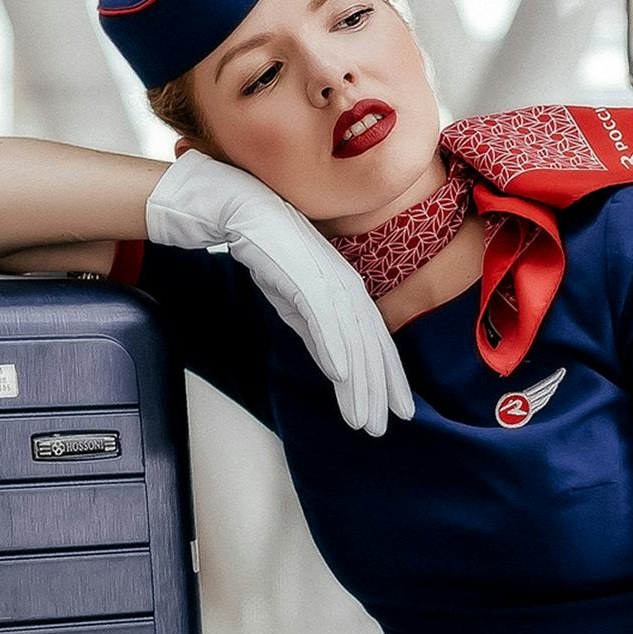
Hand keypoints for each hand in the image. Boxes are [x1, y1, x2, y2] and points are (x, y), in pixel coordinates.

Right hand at [146, 149, 415, 436]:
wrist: (236, 206)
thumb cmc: (266, 249)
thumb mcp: (294, 301)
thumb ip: (316, 331)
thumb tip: (337, 369)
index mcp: (347, 289)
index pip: (374, 340)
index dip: (387, 377)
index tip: (396, 411)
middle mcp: (345, 284)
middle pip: (371, 343)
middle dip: (380, 388)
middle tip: (385, 427)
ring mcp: (325, 277)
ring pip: (350, 337)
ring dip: (358, 381)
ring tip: (362, 418)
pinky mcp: (301, 271)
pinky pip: (321, 316)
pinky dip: (333, 346)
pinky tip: (340, 376)